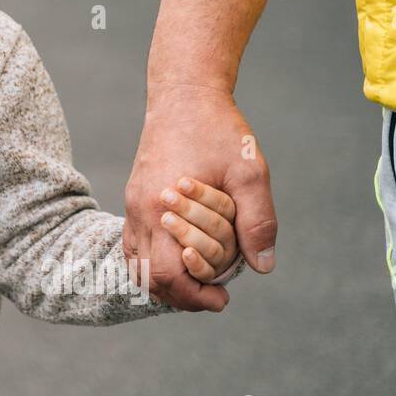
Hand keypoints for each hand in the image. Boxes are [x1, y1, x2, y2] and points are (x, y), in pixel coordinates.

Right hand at [124, 83, 277, 311]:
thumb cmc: (219, 130)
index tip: (222, 301)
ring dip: (164, 280)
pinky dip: (153, 260)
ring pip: (135, 263)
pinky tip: (180, 257)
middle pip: (147, 276)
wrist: (184, 94)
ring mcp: (133, 204)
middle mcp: (140, 210)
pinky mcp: (134, 196)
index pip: (166, 274)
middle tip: (213, 297)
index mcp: (162, 208)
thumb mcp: (250, 173)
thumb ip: (257, 221)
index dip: (194, 297)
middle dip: (180, 295)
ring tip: (198, 282)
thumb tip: (262, 267)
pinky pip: (134, 242)